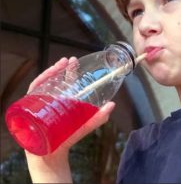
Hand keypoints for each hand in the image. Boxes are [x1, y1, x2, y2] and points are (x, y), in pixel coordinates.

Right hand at [25, 58, 115, 182]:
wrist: (53, 156)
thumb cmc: (68, 138)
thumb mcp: (85, 125)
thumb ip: (98, 117)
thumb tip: (112, 104)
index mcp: (63, 99)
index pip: (66, 81)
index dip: (69, 70)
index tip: (73, 61)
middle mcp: (51, 99)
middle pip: (53, 80)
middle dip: (59, 68)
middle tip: (66, 61)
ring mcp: (40, 103)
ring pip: (41, 85)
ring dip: (48, 74)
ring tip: (57, 67)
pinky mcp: (31, 111)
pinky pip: (31, 95)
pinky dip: (36, 87)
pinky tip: (42, 81)